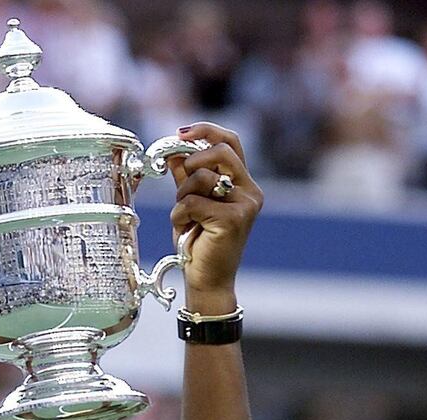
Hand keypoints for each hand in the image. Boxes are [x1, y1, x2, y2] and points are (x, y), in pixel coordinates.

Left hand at [168, 123, 262, 306]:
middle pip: (221, 151)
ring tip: (184, 217)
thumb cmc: (199, 244)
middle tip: (179, 174)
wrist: (207, 282)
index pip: (230, 142)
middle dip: (193, 159)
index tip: (180, 133)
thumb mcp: (191, 204)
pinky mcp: (233, 219)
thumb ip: (187, 176)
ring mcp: (245, 205)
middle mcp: (250, 192)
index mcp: (244, 185)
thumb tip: (175, 150)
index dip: (206, 131)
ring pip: (202, 177)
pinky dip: (179, 214)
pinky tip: (185, 230)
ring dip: (182, 195)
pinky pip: (193, 202)